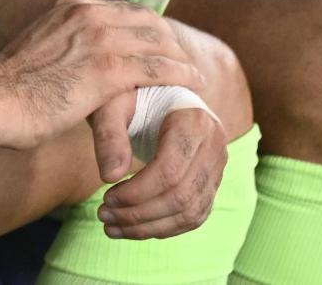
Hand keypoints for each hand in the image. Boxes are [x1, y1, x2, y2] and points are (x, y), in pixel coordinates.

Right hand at [0, 0, 205, 150]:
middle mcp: (86, 12)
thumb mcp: (39, 46)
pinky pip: (159, 69)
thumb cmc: (8, 86)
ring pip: (158, 42)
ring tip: (194, 73)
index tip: (159, 43)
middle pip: (146, 20)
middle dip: (169, 39)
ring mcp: (98, 38)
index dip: (147, 26)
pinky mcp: (107, 69)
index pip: (123, 8)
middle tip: (183, 59)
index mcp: (69, 4)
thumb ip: (63, 43)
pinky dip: (181, 76)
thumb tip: (74, 60)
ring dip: (180, 57)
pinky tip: (193, 84)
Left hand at [94, 102, 226, 238]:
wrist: (158, 94)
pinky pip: (195, 215)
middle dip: (139, 213)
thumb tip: (109, 177)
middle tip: (104, 216)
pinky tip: (133, 228)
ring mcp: (218, 166)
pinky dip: (164, 228)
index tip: (105, 198)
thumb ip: (108, 134)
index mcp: (193, 120)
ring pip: (190, 212)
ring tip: (112, 227)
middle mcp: (215, 145)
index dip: (136, 192)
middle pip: (182, 196)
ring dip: (149, 227)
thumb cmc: (130, 95)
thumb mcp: (112, 103)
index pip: (169, 170)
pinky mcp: (212, 182)